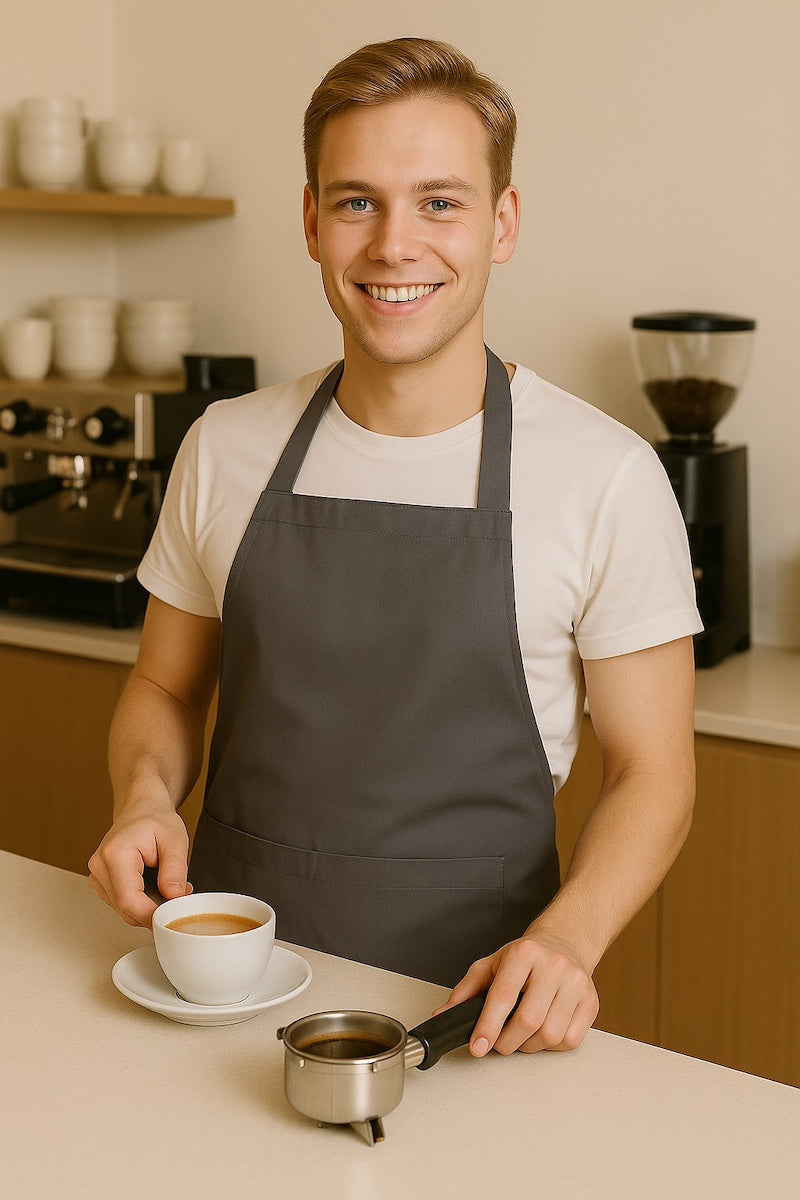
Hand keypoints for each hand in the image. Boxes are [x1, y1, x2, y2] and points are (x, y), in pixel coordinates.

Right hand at [88, 804, 191, 928]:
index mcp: (115, 853)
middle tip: (179, 894)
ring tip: (167, 884)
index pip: (129, 900)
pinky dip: (140, 902)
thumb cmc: (156, 820)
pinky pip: (122, 904)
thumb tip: (174, 897)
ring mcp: (97, 876)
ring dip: (148, 906)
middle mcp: (100, 866)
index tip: (173, 914)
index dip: (151, 914)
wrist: (141, 808)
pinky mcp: (101, 882)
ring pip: (124, 910)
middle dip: (155, 910)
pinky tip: (153, 886)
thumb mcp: (175, 839)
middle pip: (125, 909)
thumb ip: (175, 869)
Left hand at [436, 931, 598, 1056]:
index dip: (488, 1026)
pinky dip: (552, 1045)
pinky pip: (570, 1040)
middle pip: (528, 1021)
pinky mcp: (591, 1001)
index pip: (503, 995)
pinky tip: (544, 1030)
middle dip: (507, 1041)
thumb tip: (443, 1016)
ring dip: (529, 1045)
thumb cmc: (524, 958)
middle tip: (498, 1042)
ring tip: (522, 1034)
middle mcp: (553, 966)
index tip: (477, 1046)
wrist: (564, 943)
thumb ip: (466, 991)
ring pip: (550, 1035)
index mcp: (524, 954)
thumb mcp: (491, 965)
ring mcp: (576, 983)